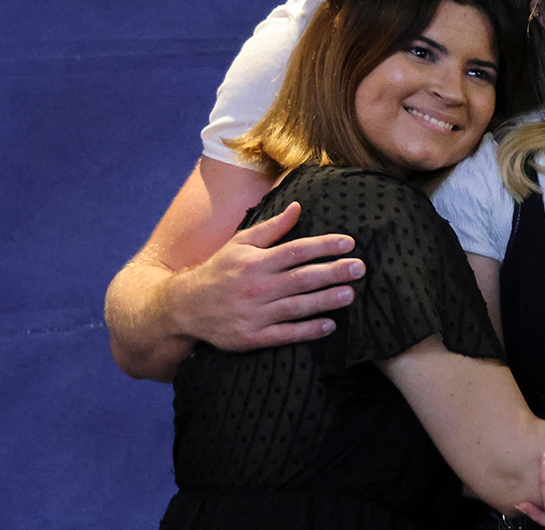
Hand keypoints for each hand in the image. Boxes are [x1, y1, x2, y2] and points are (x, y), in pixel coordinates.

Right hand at [167, 202, 363, 349]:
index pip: (296, 250)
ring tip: (351, 294)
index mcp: (255, 261)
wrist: (185, 308)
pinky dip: (308, 331)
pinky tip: (330, 325)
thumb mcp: (240, 244)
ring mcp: (255, 314)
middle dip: (334, 272)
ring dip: (326, 301)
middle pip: (302, 278)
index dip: (324, 246)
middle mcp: (257, 287)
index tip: (349, 243)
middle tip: (360, 268)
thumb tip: (298, 206)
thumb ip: (272, 228)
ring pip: (297, 306)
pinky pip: (286, 334)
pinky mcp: (252, 337)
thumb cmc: (219, 271)